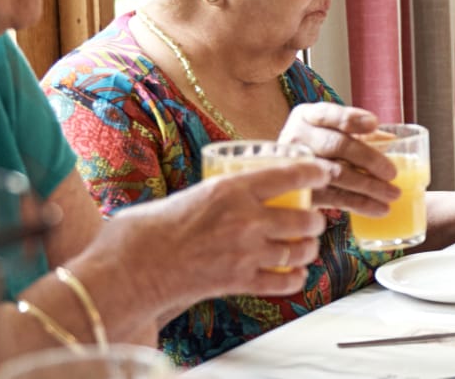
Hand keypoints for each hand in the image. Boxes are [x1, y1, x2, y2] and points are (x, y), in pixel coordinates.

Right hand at [100, 161, 331, 299]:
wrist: (130, 267)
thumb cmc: (150, 228)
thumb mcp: (192, 194)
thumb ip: (221, 194)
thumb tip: (239, 193)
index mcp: (232, 188)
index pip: (291, 174)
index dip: (316, 172)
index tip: (324, 172)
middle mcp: (246, 219)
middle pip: (306, 218)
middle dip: (316, 219)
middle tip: (312, 219)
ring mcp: (246, 253)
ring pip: (301, 251)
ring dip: (308, 249)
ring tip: (305, 246)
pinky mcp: (239, 282)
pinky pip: (285, 282)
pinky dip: (295, 278)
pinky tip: (294, 274)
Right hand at [277, 102, 398, 215]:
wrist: (280, 170)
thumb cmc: (316, 145)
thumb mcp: (330, 130)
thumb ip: (358, 132)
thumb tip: (391, 141)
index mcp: (307, 116)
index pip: (328, 114)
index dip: (351, 119)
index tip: (374, 124)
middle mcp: (297, 138)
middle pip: (335, 145)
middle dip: (368, 159)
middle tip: (392, 172)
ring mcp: (296, 166)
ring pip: (336, 174)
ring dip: (369, 186)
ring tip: (392, 194)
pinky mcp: (301, 192)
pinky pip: (334, 198)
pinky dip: (360, 204)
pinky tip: (380, 209)